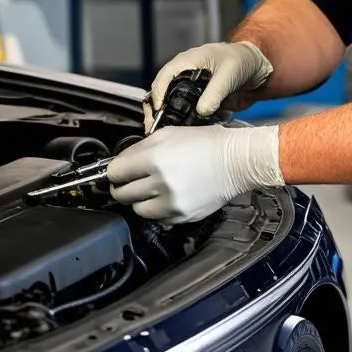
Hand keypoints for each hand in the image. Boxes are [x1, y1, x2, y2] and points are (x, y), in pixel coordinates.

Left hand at [106, 124, 283, 223]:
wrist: (237, 161)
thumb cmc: (207, 143)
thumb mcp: (169, 133)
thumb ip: (140, 148)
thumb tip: (120, 162)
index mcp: (154, 158)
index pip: (114, 172)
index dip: (114, 171)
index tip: (118, 171)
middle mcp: (160, 183)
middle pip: (122, 194)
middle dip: (123, 186)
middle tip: (131, 180)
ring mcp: (171, 203)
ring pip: (137, 209)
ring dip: (139, 200)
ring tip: (151, 188)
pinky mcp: (182, 216)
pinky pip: (157, 218)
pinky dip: (157, 209)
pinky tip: (168, 195)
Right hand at [143, 41, 273, 131]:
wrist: (257, 67)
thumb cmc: (242, 59)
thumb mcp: (229, 73)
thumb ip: (215, 92)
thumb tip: (202, 110)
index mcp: (187, 61)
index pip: (164, 77)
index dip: (158, 94)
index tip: (158, 110)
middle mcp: (184, 75)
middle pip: (162, 93)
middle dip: (157, 110)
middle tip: (156, 127)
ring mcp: (191, 89)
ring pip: (172, 104)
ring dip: (170, 118)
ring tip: (169, 133)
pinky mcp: (199, 101)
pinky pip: (187, 113)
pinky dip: (185, 121)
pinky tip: (186, 131)